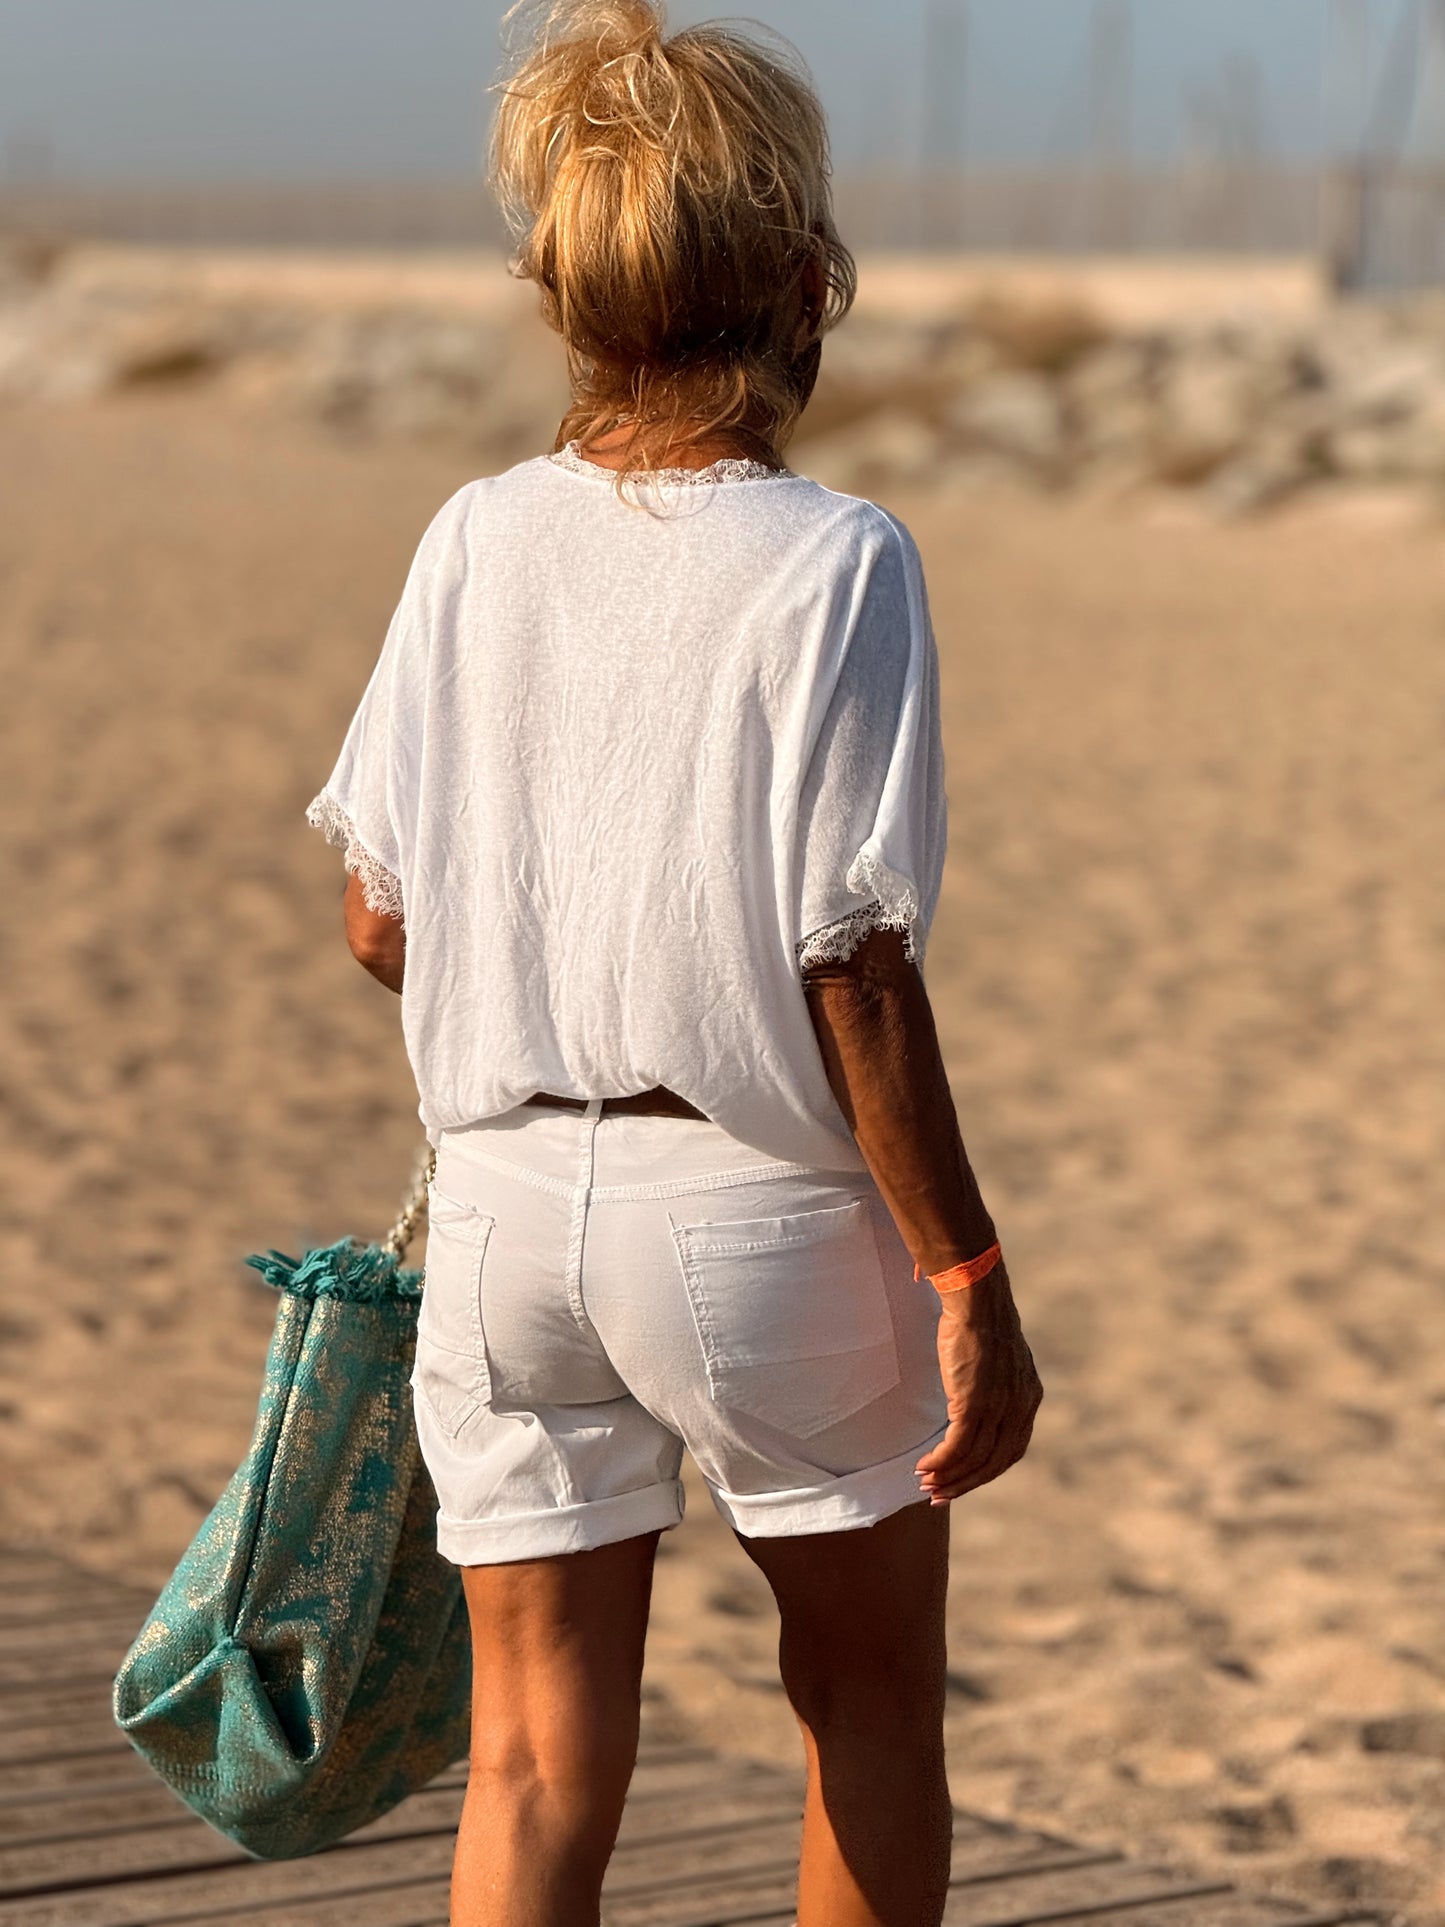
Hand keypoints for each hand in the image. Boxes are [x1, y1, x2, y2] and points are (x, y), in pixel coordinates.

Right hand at [915, 1262, 1041, 1504]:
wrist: (976, 1299)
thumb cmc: (979, 1320)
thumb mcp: (997, 1359)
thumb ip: (994, 1384)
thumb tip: (974, 1399)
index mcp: (1029, 1398)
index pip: (1011, 1451)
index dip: (986, 1472)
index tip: (963, 1481)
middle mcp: (1019, 1408)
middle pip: (993, 1463)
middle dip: (965, 1484)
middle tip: (939, 1495)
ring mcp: (998, 1408)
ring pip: (973, 1459)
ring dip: (947, 1477)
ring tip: (925, 1484)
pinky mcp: (974, 1403)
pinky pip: (957, 1447)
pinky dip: (939, 1462)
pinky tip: (923, 1467)